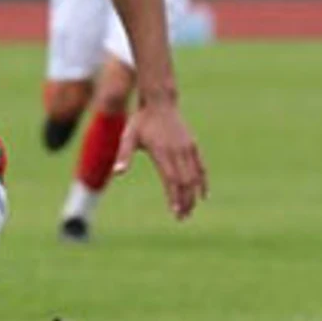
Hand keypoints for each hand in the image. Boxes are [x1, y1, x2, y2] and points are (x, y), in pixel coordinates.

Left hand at [114, 102, 207, 219]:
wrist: (160, 102)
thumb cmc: (141, 121)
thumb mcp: (128, 136)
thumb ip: (124, 155)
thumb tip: (117, 172)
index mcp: (162, 151)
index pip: (171, 179)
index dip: (174, 197)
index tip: (176, 212)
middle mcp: (177, 151)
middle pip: (185, 182)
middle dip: (185, 201)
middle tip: (182, 218)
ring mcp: (187, 148)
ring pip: (194, 176)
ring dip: (193, 195)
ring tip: (190, 211)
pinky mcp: (193, 145)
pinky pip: (201, 167)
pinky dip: (203, 182)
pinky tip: (204, 196)